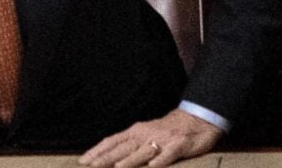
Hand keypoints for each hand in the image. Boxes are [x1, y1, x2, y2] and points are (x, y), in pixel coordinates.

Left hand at [77, 108, 222, 167]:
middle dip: (107, 158)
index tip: (83, 161)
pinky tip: (153, 166)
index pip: (113, 141)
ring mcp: (163, 140)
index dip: (98, 151)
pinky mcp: (180, 145)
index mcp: (137, 131)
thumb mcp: (146, 134)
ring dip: (130, 160)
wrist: (198, 118)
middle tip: (92, 167)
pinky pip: (169, 154)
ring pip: (144, 151)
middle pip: (124, 148)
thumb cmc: (168, 130)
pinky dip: (160, 160)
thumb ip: (129, 145)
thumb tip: (108, 159)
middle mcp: (147, 134)